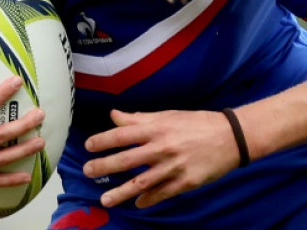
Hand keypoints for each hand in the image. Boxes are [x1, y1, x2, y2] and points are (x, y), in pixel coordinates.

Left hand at [83, 109, 238, 208]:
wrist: (232, 137)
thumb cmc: (196, 124)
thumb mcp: (167, 116)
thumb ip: (138, 119)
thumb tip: (113, 116)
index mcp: (156, 128)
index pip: (122, 135)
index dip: (103, 140)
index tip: (88, 146)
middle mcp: (162, 147)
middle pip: (127, 160)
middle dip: (104, 167)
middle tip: (87, 171)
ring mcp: (174, 167)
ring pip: (142, 182)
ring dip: (121, 192)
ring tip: (105, 199)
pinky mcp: (187, 182)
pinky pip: (163, 193)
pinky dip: (148, 200)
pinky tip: (137, 204)